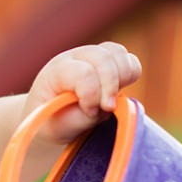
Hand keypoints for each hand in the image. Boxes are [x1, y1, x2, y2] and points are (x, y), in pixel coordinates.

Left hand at [25, 41, 141, 145]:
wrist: (51, 118)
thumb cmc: (51, 123)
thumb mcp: (58, 127)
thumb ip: (82, 118)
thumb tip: (108, 106)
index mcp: (55, 72)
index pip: (82, 73)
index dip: (91, 95)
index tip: (89, 112)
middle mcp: (73, 57)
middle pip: (103, 58)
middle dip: (110, 87)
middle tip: (107, 109)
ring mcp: (91, 55)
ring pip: (118, 54)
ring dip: (122, 78)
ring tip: (112, 99)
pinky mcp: (107, 60)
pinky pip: (128, 58)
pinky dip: (130, 73)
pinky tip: (120, 91)